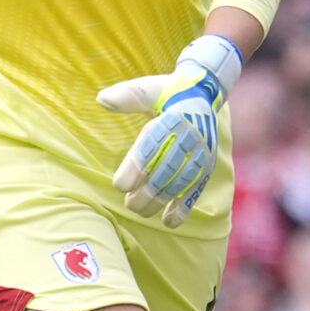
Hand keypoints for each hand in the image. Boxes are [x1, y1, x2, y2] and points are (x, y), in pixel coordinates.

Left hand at [96, 35, 241, 228]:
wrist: (203, 91)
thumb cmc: (167, 91)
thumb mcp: (148, 88)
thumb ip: (127, 96)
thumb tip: (101, 99)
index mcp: (172, 120)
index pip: (152, 147)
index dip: (136, 168)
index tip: (120, 184)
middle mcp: (189, 138)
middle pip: (165, 171)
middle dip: (146, 191)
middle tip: (128, 203)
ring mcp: (200, 153)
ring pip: (179, 183)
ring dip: (160, 201)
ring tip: (140, 210)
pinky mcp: (207, 164)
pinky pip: (197, 188)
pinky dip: (184, 206)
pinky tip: (169, 222)